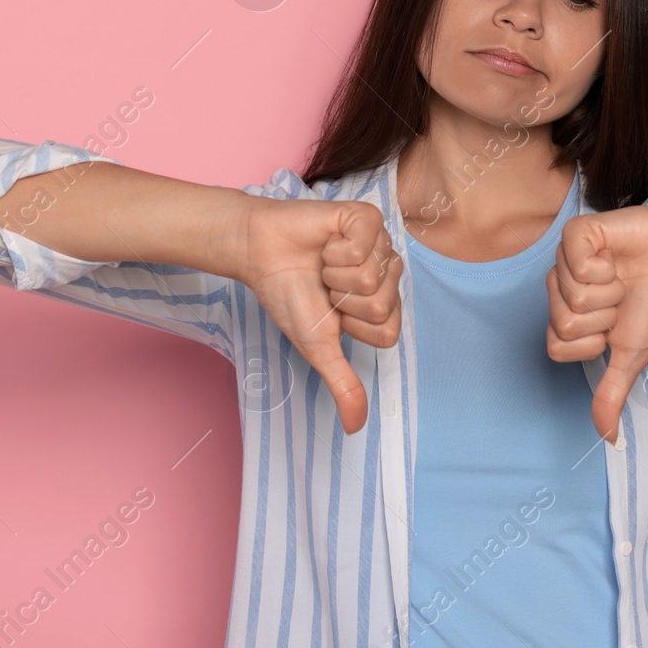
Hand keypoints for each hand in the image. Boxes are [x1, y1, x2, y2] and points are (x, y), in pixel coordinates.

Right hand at [239, 198, 402, 434]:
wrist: (259, 254)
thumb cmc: (290, 296)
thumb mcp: (319, 348)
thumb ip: (342, 385)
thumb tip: (355, 428)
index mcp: (383, 304)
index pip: (388, 331)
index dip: (352, 326)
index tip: (332, 312)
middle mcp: (388, 274)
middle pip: (382, 305)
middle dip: (341, 301)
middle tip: (325, 285)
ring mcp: (381, 245)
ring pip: (372, 276)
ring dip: (334, 275)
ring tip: (323, 264)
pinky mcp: (366, 218)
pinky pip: (364, 245)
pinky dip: (334, 250)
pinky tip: (326, 244)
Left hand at [545, 202, 647, 443]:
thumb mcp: (632, 355)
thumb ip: (612, 393)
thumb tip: (607, 438)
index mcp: (566, 315)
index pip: (556, 346)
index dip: (592, 343)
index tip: (613, 326)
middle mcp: (559, 287)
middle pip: (563, 323)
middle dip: (604, 318)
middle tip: (620, 299)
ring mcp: (564, 259)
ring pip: (572, 296)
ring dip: (610, 292)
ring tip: (622, 278)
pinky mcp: (577, 234)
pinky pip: (578, 264)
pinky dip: (606, 267)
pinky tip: (616, 259)